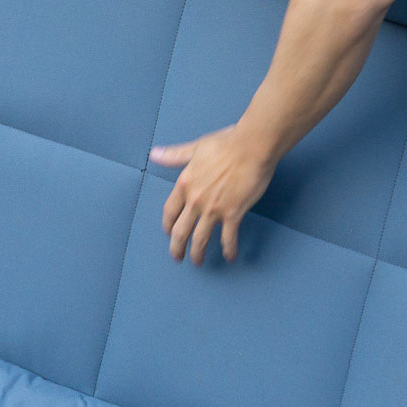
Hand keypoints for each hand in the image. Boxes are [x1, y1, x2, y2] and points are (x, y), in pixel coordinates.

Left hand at [150, 124, 277, 263]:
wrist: (251, 146)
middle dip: (177, 247)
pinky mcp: (233, 213)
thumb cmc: (227, 143)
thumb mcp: (196, 148)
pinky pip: (228, 238)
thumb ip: (175, 155)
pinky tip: (230, 257)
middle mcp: (195, 200)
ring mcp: (213, 209)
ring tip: (197, 262)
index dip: (168, 225)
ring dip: (197, 254)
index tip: (169, 233)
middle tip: (177, 257)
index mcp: (185, 184)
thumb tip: (154, 154)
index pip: (170, 212)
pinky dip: (229, 250)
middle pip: (180, 231)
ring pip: (200, 239)